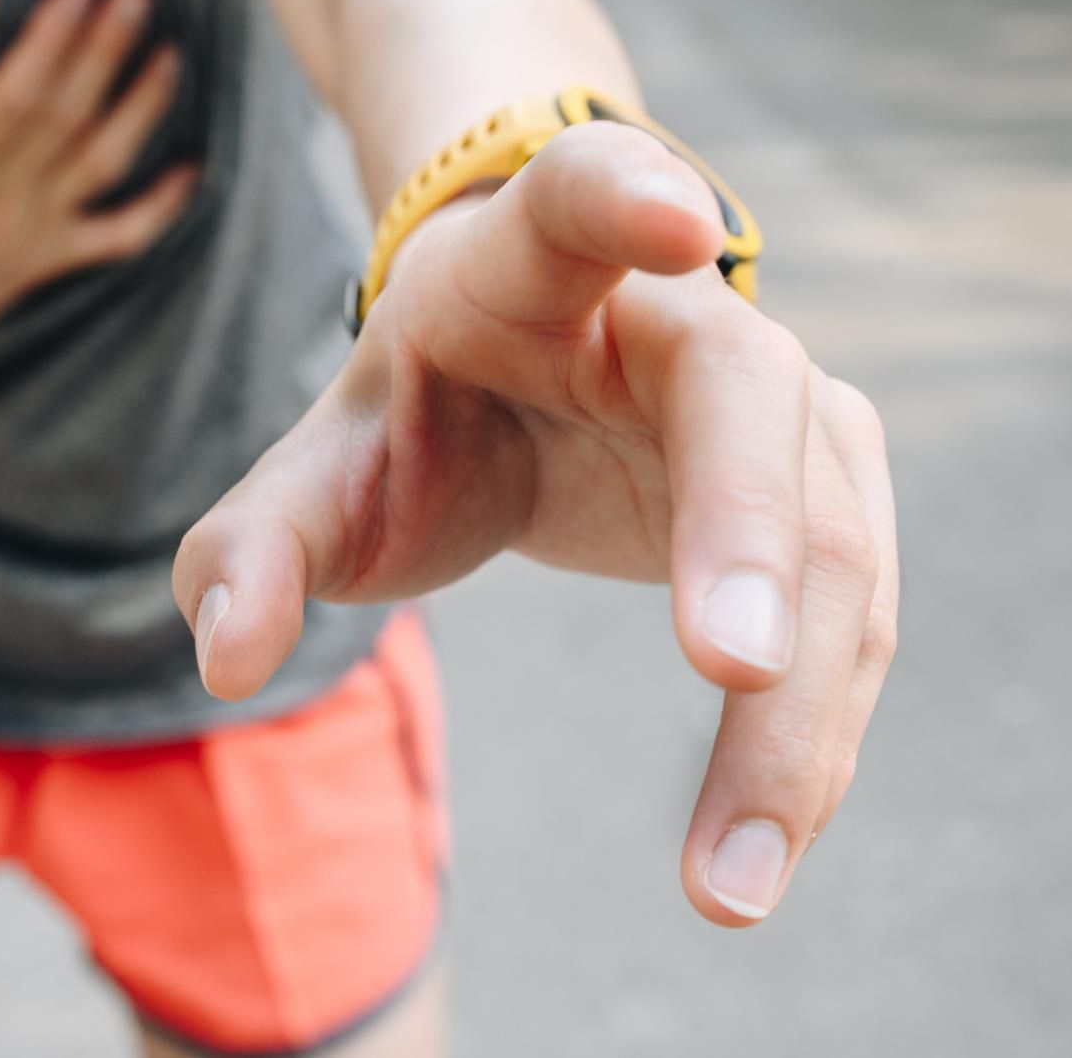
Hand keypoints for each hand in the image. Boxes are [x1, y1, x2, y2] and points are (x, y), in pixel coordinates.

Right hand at [0, 0, 196, 393]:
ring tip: (169, 53)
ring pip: (102, 162)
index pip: (14, 96)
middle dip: (105, 51)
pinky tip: (191, 171)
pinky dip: (161, 208)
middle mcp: (0, 203)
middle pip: (68, 115)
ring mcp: (32, 235)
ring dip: (142, 108)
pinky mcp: (47, 262)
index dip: (51, 41)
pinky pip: (119, 237)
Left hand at [173, 121, 897, 925]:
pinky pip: (847, 618)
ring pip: (830, 535)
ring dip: (800, 713)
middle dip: (747, 523)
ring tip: (729, 879)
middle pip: (744, 392)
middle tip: (727, 666)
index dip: (626, 193)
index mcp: (531, 265)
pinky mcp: (825, 485)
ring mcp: (775, 397)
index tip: (676, 222)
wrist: (519, 377)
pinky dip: (813, 736)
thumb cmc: (416, 409)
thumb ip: (256, 548)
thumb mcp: (319, 469)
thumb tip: (224, 662)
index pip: (576, 197)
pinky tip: (758, 846)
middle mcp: (677, 314)